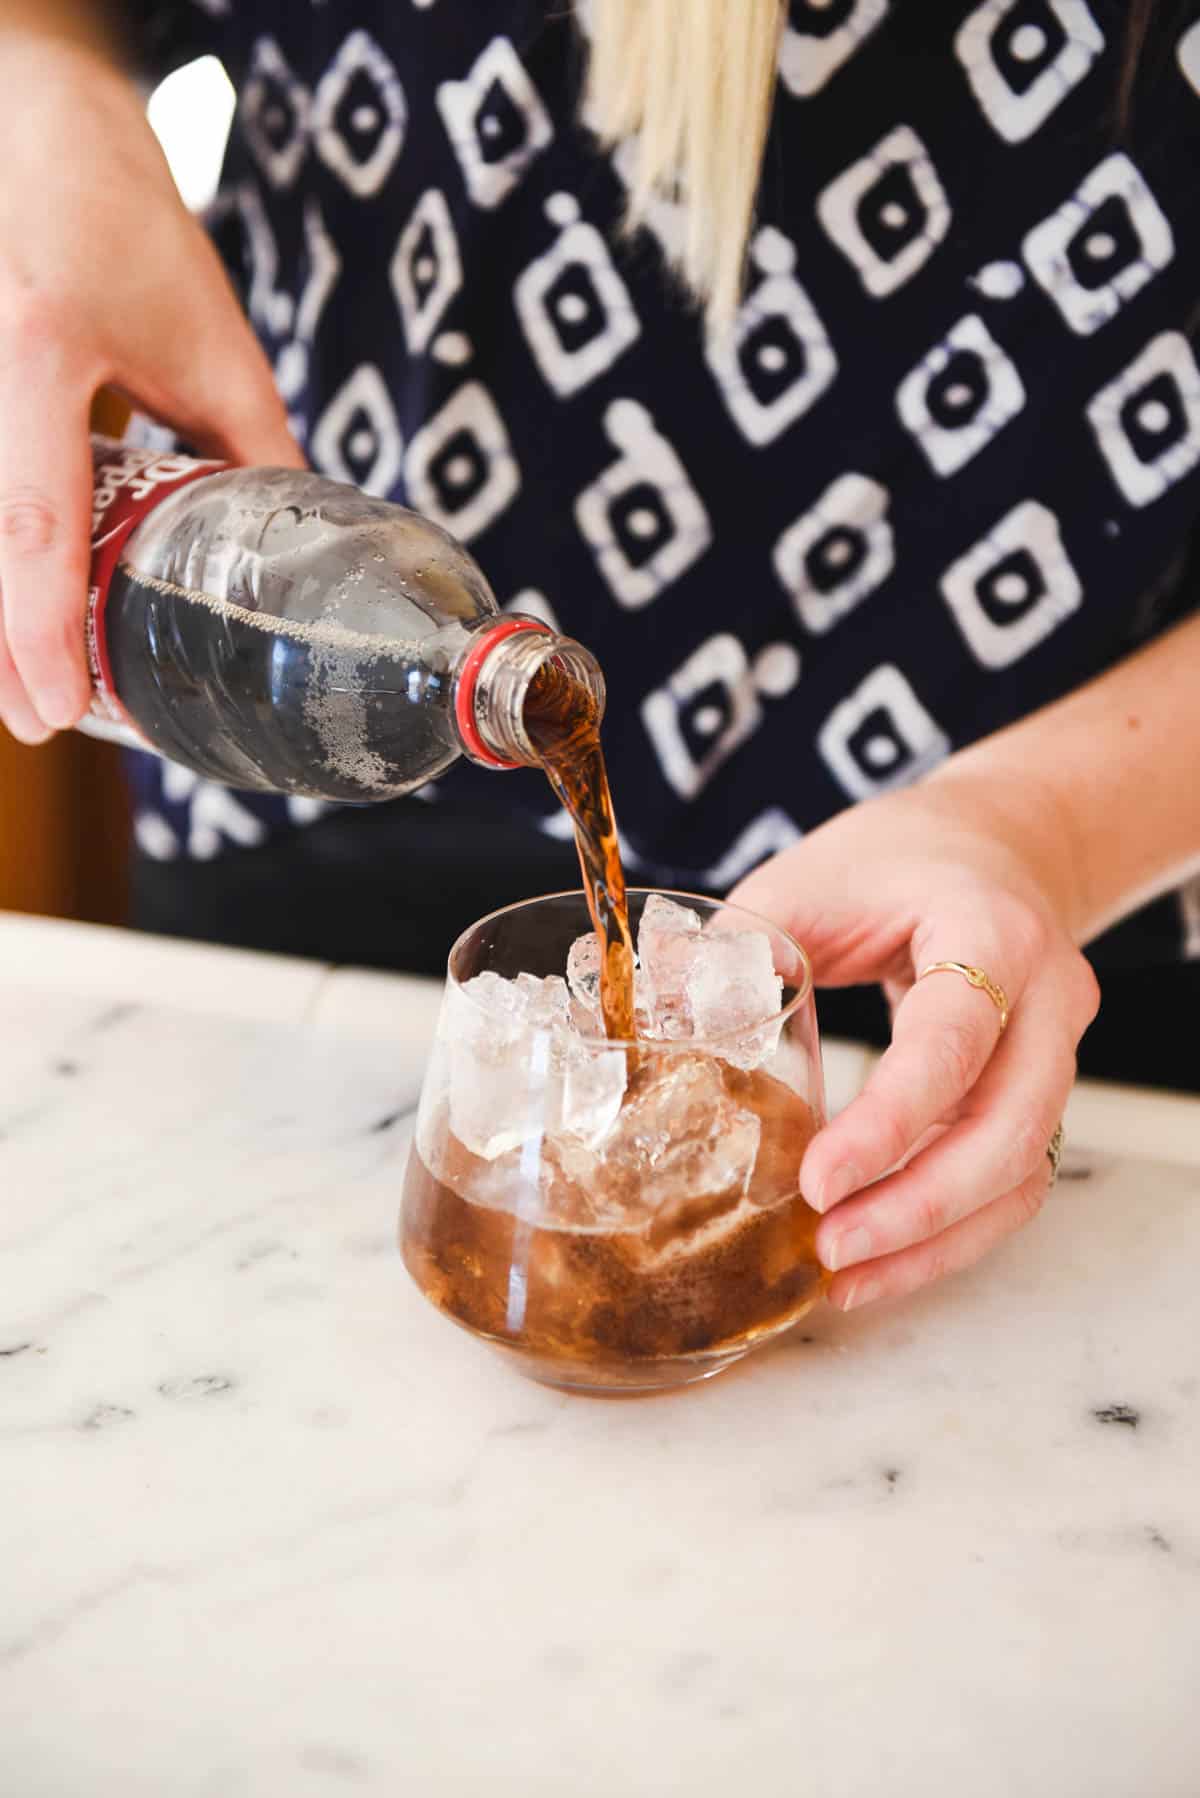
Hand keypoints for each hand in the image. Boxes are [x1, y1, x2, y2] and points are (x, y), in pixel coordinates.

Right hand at [0, 34, 301, 743]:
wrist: (42, 139)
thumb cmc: (126, 226)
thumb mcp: (213, 343)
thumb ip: (252, 450)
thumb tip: (300, 557)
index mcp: (40, 350)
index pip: (34, 519)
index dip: (39, 627)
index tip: (59, 708)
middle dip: (0, 646)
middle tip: (43, 718)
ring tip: (31, 682)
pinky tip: (17, 604)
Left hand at [729, 771, 1099, 1311]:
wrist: (993, 847)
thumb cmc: (894, 860)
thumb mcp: (808, 878)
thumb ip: (740, 945)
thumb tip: (652, 1015)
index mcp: (990, 932)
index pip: (952, 1043)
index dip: (889, 1122)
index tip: (817, 1180)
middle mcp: (1048, 998)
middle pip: (1011, 1129)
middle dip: (919, 1206)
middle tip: (829, 1248)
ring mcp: (1057, 1050)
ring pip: (1022, 1172)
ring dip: (936, 1238)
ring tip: (844, 1279)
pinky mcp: (1039, 1094)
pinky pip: (1013, 1182)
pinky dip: (950, 1232)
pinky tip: (879, 1260)